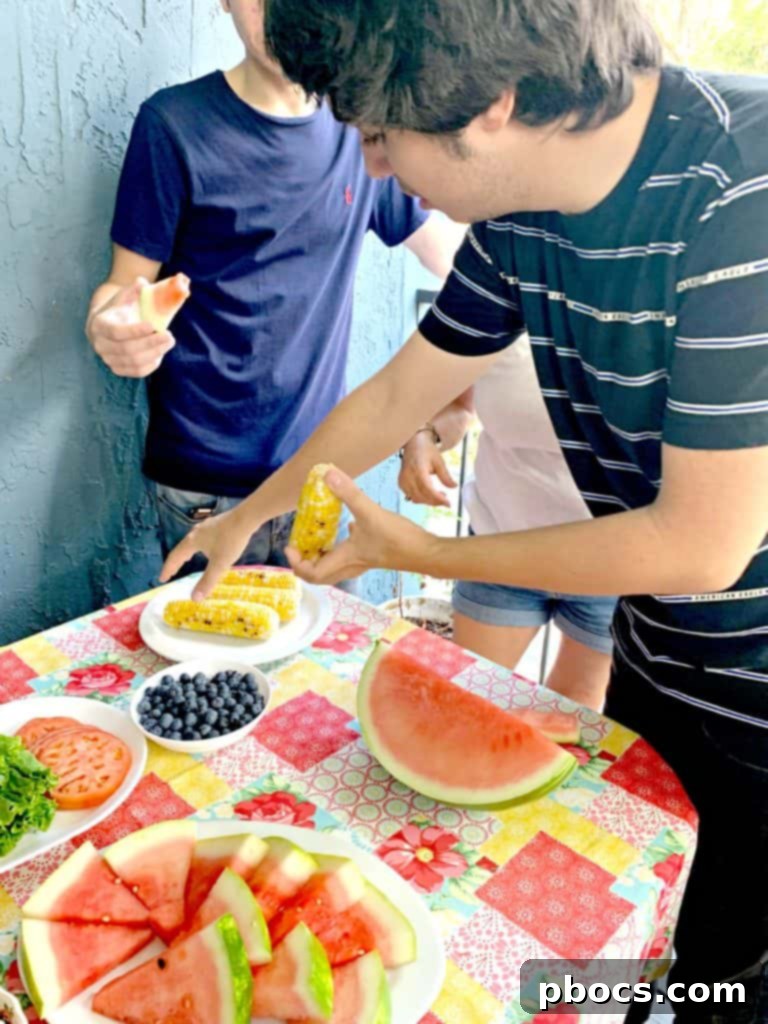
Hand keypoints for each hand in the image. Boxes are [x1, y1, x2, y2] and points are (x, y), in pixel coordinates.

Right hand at [86, 278, 174, 377]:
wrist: (106, 325)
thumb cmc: (118, 309)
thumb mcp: (123, 297)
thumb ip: (133, 290)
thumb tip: (143, 282)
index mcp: (99, 325)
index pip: (116, 332)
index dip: (134, 331)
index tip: (152, 325)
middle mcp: (101, 345)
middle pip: (127, 349)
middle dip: (151, 343)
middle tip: (169, 336)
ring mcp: (108, 359)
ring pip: (133, 362)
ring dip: (154, 353)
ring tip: (169, 342)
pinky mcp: (118, 369)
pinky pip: (136, 372)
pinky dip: (151, 365)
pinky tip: (160, 354)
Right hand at [159, 506, 256, 598]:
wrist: (246, 518)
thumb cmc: (231, 541)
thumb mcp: (219, 564)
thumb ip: (207, 581)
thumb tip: (194, 599)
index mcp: (192, 541)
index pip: (175, 557)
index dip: (168, 569)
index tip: (162, 579)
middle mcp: (195, 532)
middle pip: (181, 548)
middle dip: (176, 562)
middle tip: (171, 572)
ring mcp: (205, 527)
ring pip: (191, 542)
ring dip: (186, 553)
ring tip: (186, 560)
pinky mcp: (215, 524)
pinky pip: (201, 538)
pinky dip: (197, 546)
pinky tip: (206, 547)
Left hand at [286, 468, 438, 584]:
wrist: (427, 552)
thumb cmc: (400, 539)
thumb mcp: (371, 512)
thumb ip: (349, 493)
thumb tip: (327, 473)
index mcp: (345, 558)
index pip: (312, 573)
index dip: (296, 563)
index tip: (291, 545)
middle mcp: (351, 564)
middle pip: (319, 575)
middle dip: (304, 563)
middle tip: (298, 546)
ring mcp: (363, 561)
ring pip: (334, 567)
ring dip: (320, 556)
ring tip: (315, 537)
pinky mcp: (374, 554)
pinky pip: (348, 555)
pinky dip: (340, 545)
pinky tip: (348, 527)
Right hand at [398, 432, 455, 506]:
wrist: (413, 444)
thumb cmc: (426, 451)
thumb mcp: (439, 461)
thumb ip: (446, 476)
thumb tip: (454, 487)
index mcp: (418, 470)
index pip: (428, 490)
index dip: (438, 499)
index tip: (448, 503)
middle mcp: (408, 476)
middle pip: (421, 496)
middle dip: (435, 502)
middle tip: (446, 501)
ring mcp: (403, 480)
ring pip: (416, 498)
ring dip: (428, 501)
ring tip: (439, 496)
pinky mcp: (401, 483)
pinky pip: (411, 496)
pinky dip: (421, 498)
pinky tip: (429, 495)